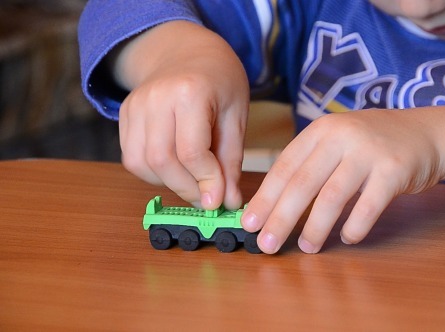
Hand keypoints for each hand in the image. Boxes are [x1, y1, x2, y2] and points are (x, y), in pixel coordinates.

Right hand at [114, 21, 248, 208]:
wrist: (186, 52)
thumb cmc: (219, 82)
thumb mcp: (237, 116)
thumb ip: (230, 161)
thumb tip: (227, 202)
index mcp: (190, 92)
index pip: (191, 152)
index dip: (206, 182)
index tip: (220, 201)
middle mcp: (155, 97)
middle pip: (162, 161)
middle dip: (187, 189)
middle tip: (208, 199)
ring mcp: (134, 105)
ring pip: (142, 164)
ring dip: (169, 184)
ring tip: (194, 182)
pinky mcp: (123, 115)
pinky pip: (132, 159)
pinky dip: (154, 174)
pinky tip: (176, 169)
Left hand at [242, 107, 444, 253]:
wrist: (426, 133)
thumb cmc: (372, 144)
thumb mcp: (337, 141)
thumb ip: (310, 165)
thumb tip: (273, 206)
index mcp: (321, 130)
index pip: (285, 166)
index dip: (265, 197)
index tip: (250, 223)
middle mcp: (341, 136)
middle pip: (303, 183)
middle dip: (281, 217)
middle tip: (267, 244)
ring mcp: (369, 151)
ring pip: (333, 196)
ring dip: (316, 227)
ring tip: (307, 247)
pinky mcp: (394, 170)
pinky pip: (368, 206)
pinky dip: (355, 226)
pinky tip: (347, 238)